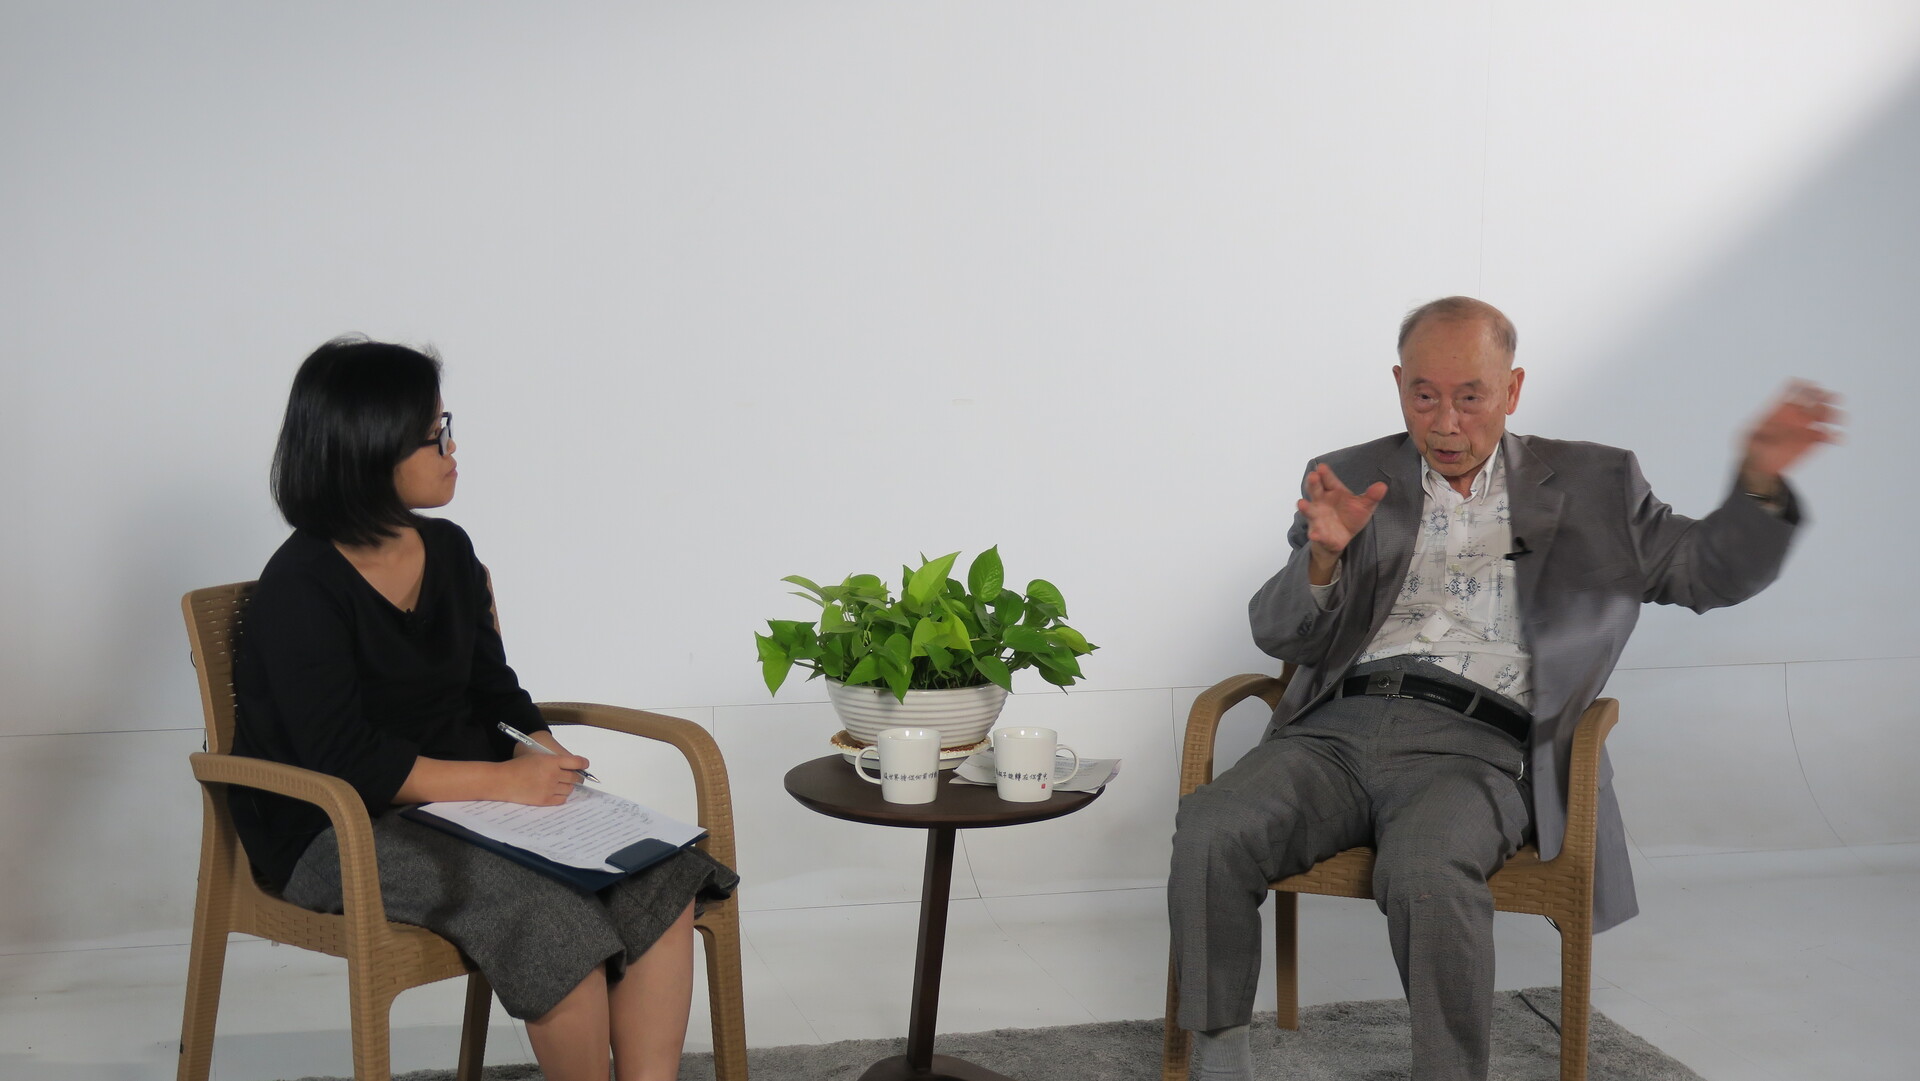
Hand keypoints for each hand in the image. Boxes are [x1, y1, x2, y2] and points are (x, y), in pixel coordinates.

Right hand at [496, 750, 590, 805]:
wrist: (503, 780)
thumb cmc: (517, 766)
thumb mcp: (538, 756)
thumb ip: (554, 760)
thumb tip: (570, 766)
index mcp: (551, 761)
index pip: (576, 762)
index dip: (583, 763)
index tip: (585, 765)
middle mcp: (553, 775)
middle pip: (575, 777)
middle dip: (577, 777)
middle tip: (575, 777)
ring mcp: (549, 789)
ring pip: (569, 789)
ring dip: (568, 786)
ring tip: (561, 784)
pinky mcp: (544, 800)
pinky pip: (562, 799)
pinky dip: (561, 796)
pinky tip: (556, 792)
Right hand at [1298, 463, 1387, 582]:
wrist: (1342, 536)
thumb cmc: (1350, 515)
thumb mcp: (1364, 505)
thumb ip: (1371, 496)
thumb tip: (1383, 486)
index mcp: (1333, 491)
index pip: (1328, 480)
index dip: (1325, 474)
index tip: (1322, 467)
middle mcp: (1321, 501)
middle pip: (1315, 490)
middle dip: (1313, 483)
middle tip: (1313, 476)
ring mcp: (1317, 517)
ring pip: (1309, 510)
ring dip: (1305, 507)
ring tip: (1302, 504)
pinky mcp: (1318, 533)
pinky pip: (1316, 534)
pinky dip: (1315, 534)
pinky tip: (1315, 535)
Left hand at [1740, 380, 1841, 494]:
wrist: (1761, 465)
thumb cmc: (1753, 446)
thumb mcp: (1748, 438)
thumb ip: (1758, 431)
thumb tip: (1767, 430)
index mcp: (1780, 408)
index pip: (1794, 388)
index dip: (1803, 387)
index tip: (1811, 389)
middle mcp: (1796, 414)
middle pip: (1814, 399)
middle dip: (1824, 397)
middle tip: (1831, 398)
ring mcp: (1806, 427)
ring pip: (1825, 415)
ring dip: (1834, 414)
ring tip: (1839, 418)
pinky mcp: (1814, 441)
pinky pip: (1829, 437)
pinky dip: (1836, 436)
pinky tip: (1838, 438)